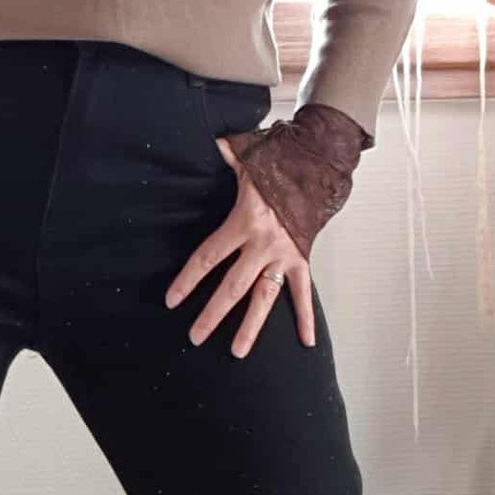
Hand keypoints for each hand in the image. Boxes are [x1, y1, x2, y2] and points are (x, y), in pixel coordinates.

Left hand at [164, 137, 315, 357]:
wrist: (322, 166)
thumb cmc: (282, 163)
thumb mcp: (251, 159)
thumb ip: (229, 155)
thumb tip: (215, 142)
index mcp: (243, 223)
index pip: (208, 257)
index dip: (187, 280)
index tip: (172, 300)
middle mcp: (263, 244)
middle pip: (232, 286)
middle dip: (212, 314)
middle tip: (195, 336)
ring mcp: (284, 256)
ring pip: (264, 298)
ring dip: (251, 326)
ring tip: (237, 351)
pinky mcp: (302, 260)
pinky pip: (303, 293)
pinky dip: (306, 318)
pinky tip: (306, 343)